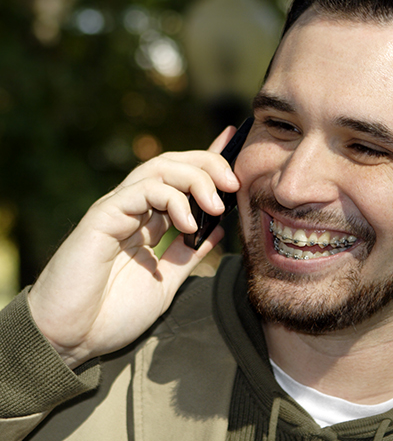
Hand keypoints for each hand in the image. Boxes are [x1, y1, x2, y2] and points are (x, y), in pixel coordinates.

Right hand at [27, 127, 238, 368]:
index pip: (181, 178)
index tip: (232, 142)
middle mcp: (135, 208)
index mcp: (150, 220)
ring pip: (159, 168)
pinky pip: (141, 191)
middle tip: (234, 183)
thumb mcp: (166, 280)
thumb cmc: (112, 313)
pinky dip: (171, 199)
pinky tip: (188, 223)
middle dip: (208, 164)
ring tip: (216, 204)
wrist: (70, 339)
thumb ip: (188, 254)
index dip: (207, 159)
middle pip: (173, 163)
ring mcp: (118, 209)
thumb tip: (218, 230)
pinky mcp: (103, 216)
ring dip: (195, 178)